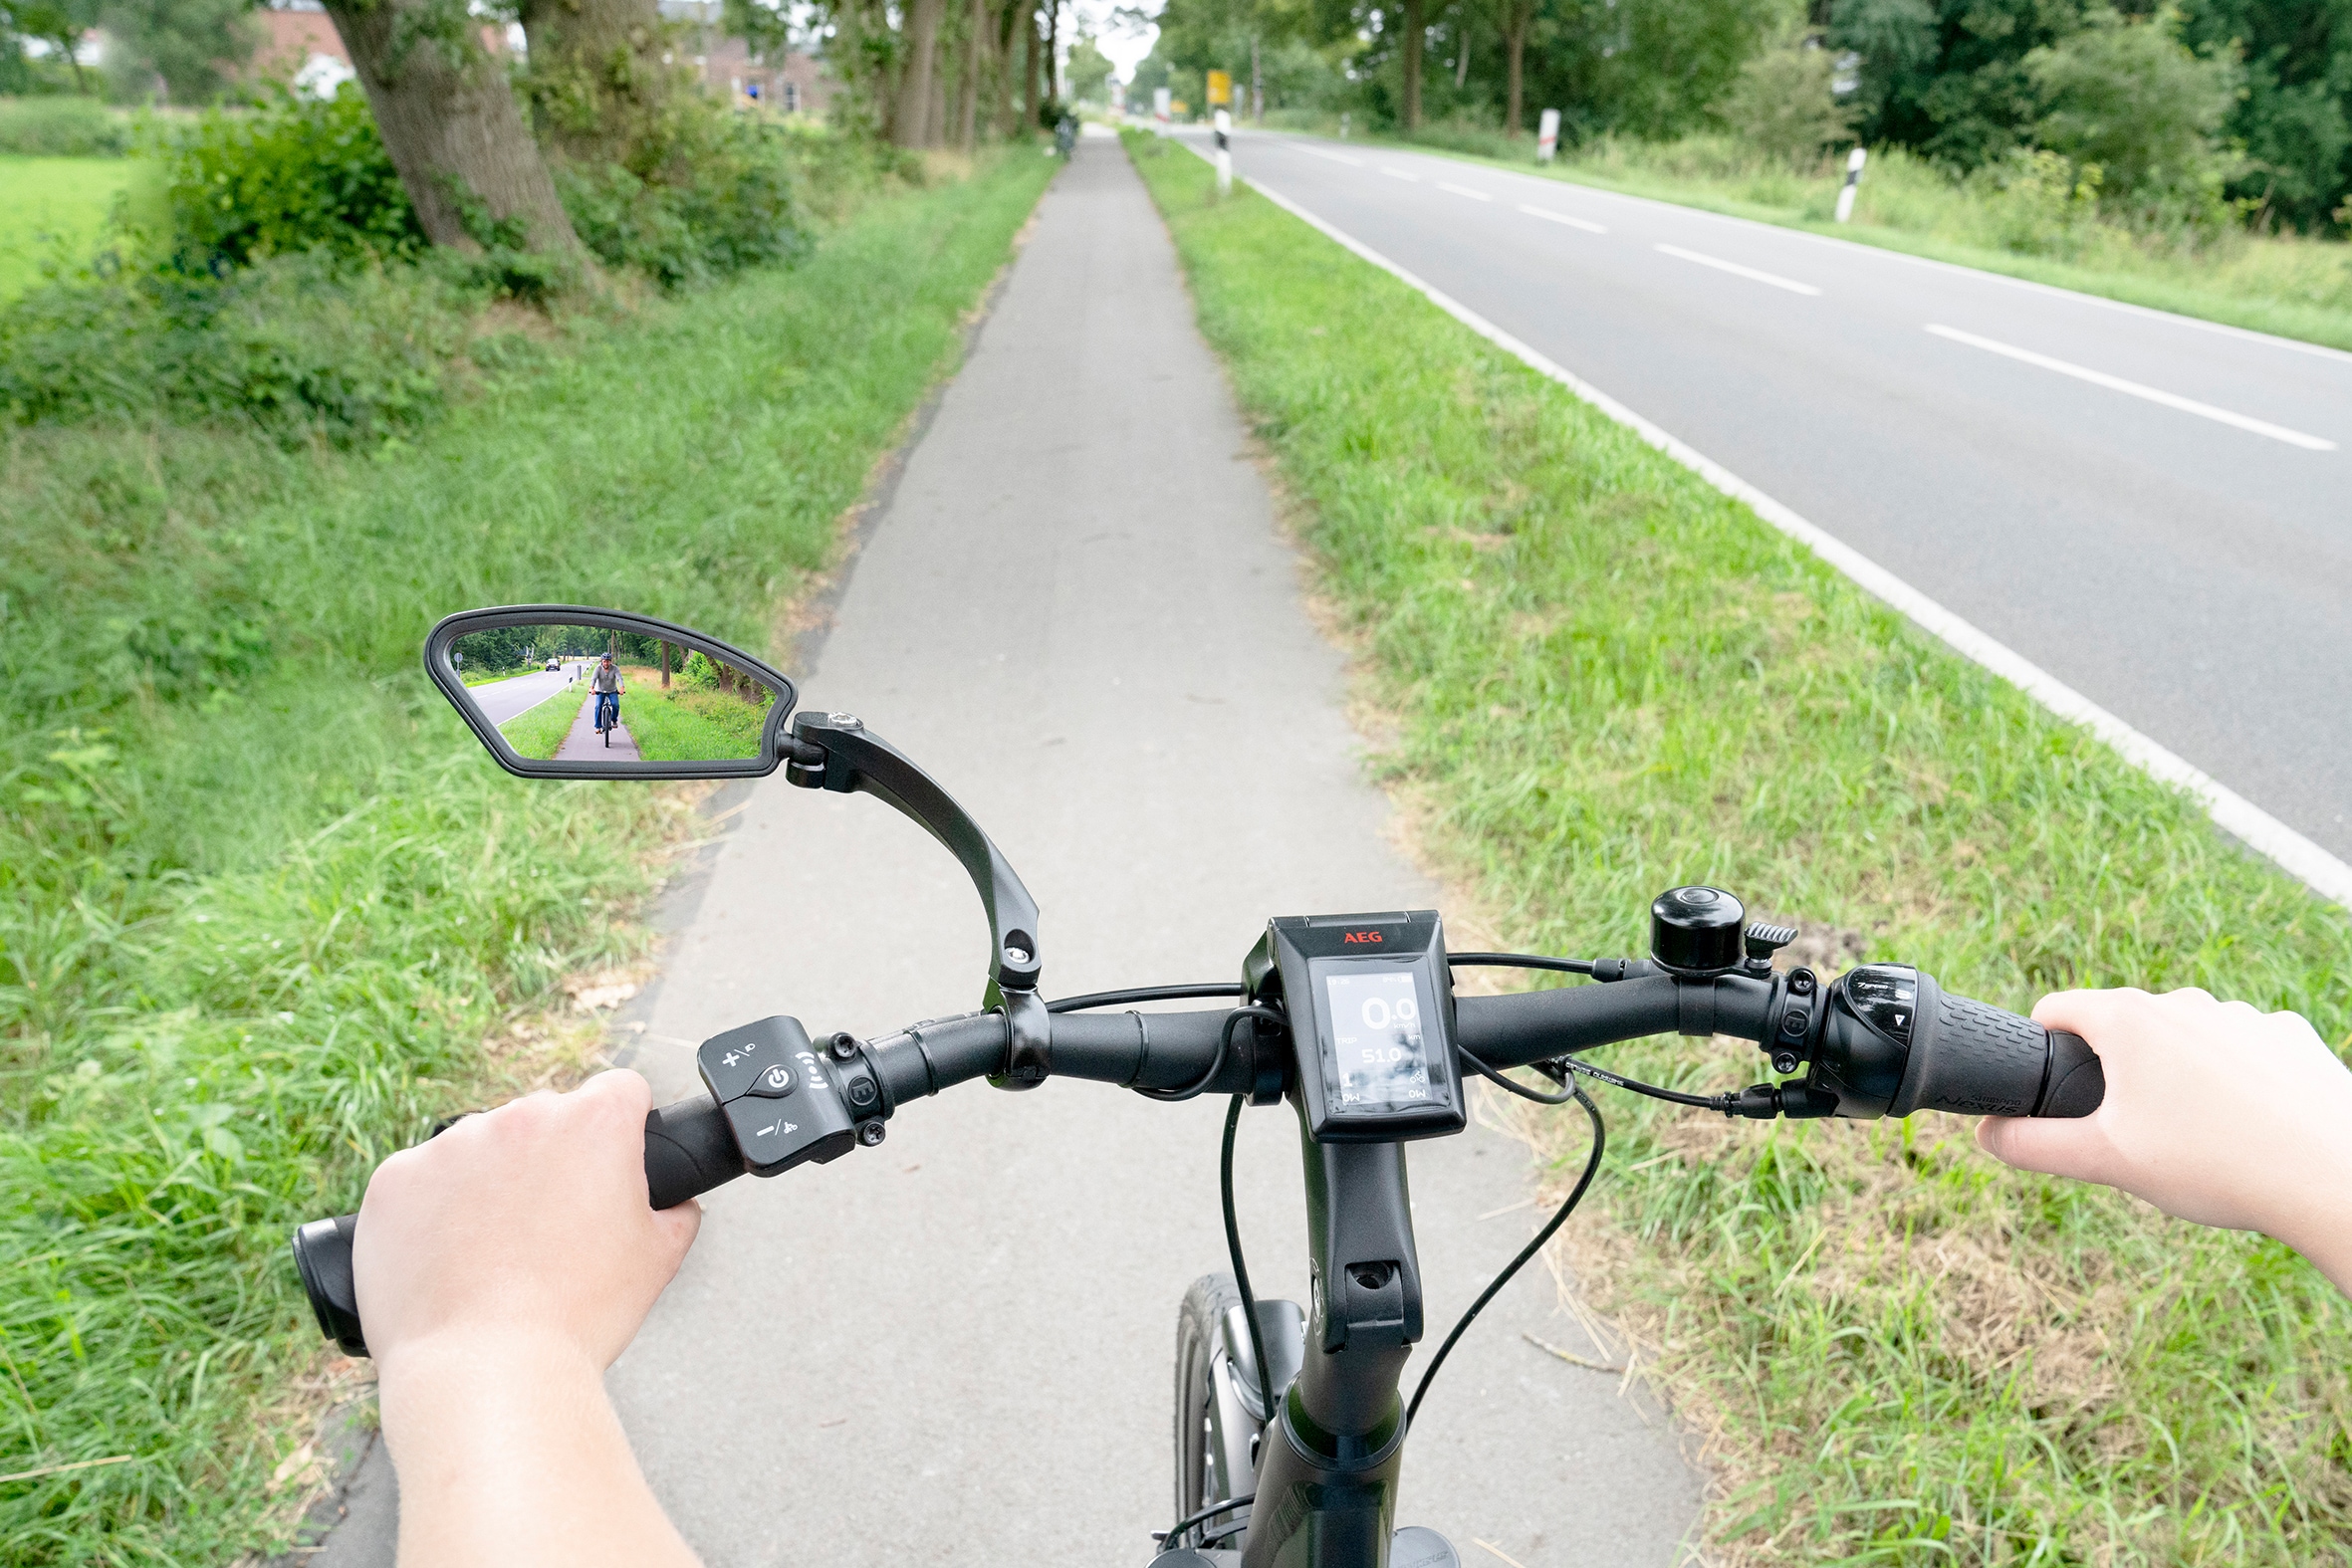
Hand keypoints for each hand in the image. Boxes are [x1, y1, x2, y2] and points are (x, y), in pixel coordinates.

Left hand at [353, 1070, 703, 1567]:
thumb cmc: (575, 1319)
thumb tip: (671, 1201)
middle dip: (551, 1161)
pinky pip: (420, 1183)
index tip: (610, 1164)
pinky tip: (448, 1260)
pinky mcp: (394, 1181)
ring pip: (478, 1150)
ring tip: (494, 1256)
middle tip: (551, 1230)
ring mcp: (449, 1146)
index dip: (623, 1128)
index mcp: (593, 1122)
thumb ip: (675, 1210)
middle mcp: (520, 1117)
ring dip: (489, 1185)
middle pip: (544, 1120)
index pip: (620, 1091)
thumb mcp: (660, 1259)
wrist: (485, 1372)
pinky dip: (431, 1212)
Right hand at [1977, 988, 2351, 1291]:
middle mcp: (2184, 1001)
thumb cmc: (2217, 1165)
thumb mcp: (2106, 1162)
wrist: (2332, 1177)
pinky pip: (2241, 1050)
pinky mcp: (2289, 1034)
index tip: (2053, 1089)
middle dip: (2115, 1073)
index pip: (2055, 1010)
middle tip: (2132, 1134)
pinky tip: (2249, 1125)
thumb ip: (2033, 1146)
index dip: (2041, 1047)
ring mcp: (2242, 1014)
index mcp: (2130, 1019)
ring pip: (2183, 1039)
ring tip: (2197, 1139)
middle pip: (2122, 1026)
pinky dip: (2234, 1080)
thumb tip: (1987, 1136)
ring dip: (2176, 1075)